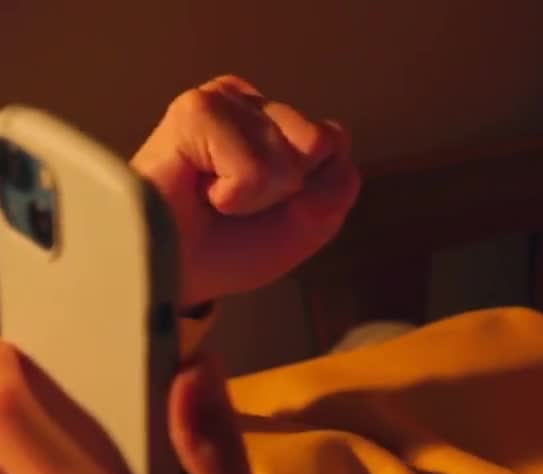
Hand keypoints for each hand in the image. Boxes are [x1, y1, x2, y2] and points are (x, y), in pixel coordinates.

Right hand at [131, 75, 360, 306]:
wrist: (176, 275)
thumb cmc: (231, 246)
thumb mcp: (310, 222)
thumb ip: (338, 185)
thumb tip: (323, 148)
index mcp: (277, 120)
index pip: (335, 141)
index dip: (312, 190)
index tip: (263, 206)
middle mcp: (250, 102)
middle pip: (322, 140)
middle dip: (289, 190)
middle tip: (238, 203)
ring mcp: (222, 101)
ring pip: (293, 154)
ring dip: (259, 196)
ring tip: (215, 198)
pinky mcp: (194, 112)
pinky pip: (255, 168)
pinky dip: (236, 195)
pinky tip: (199, 191)